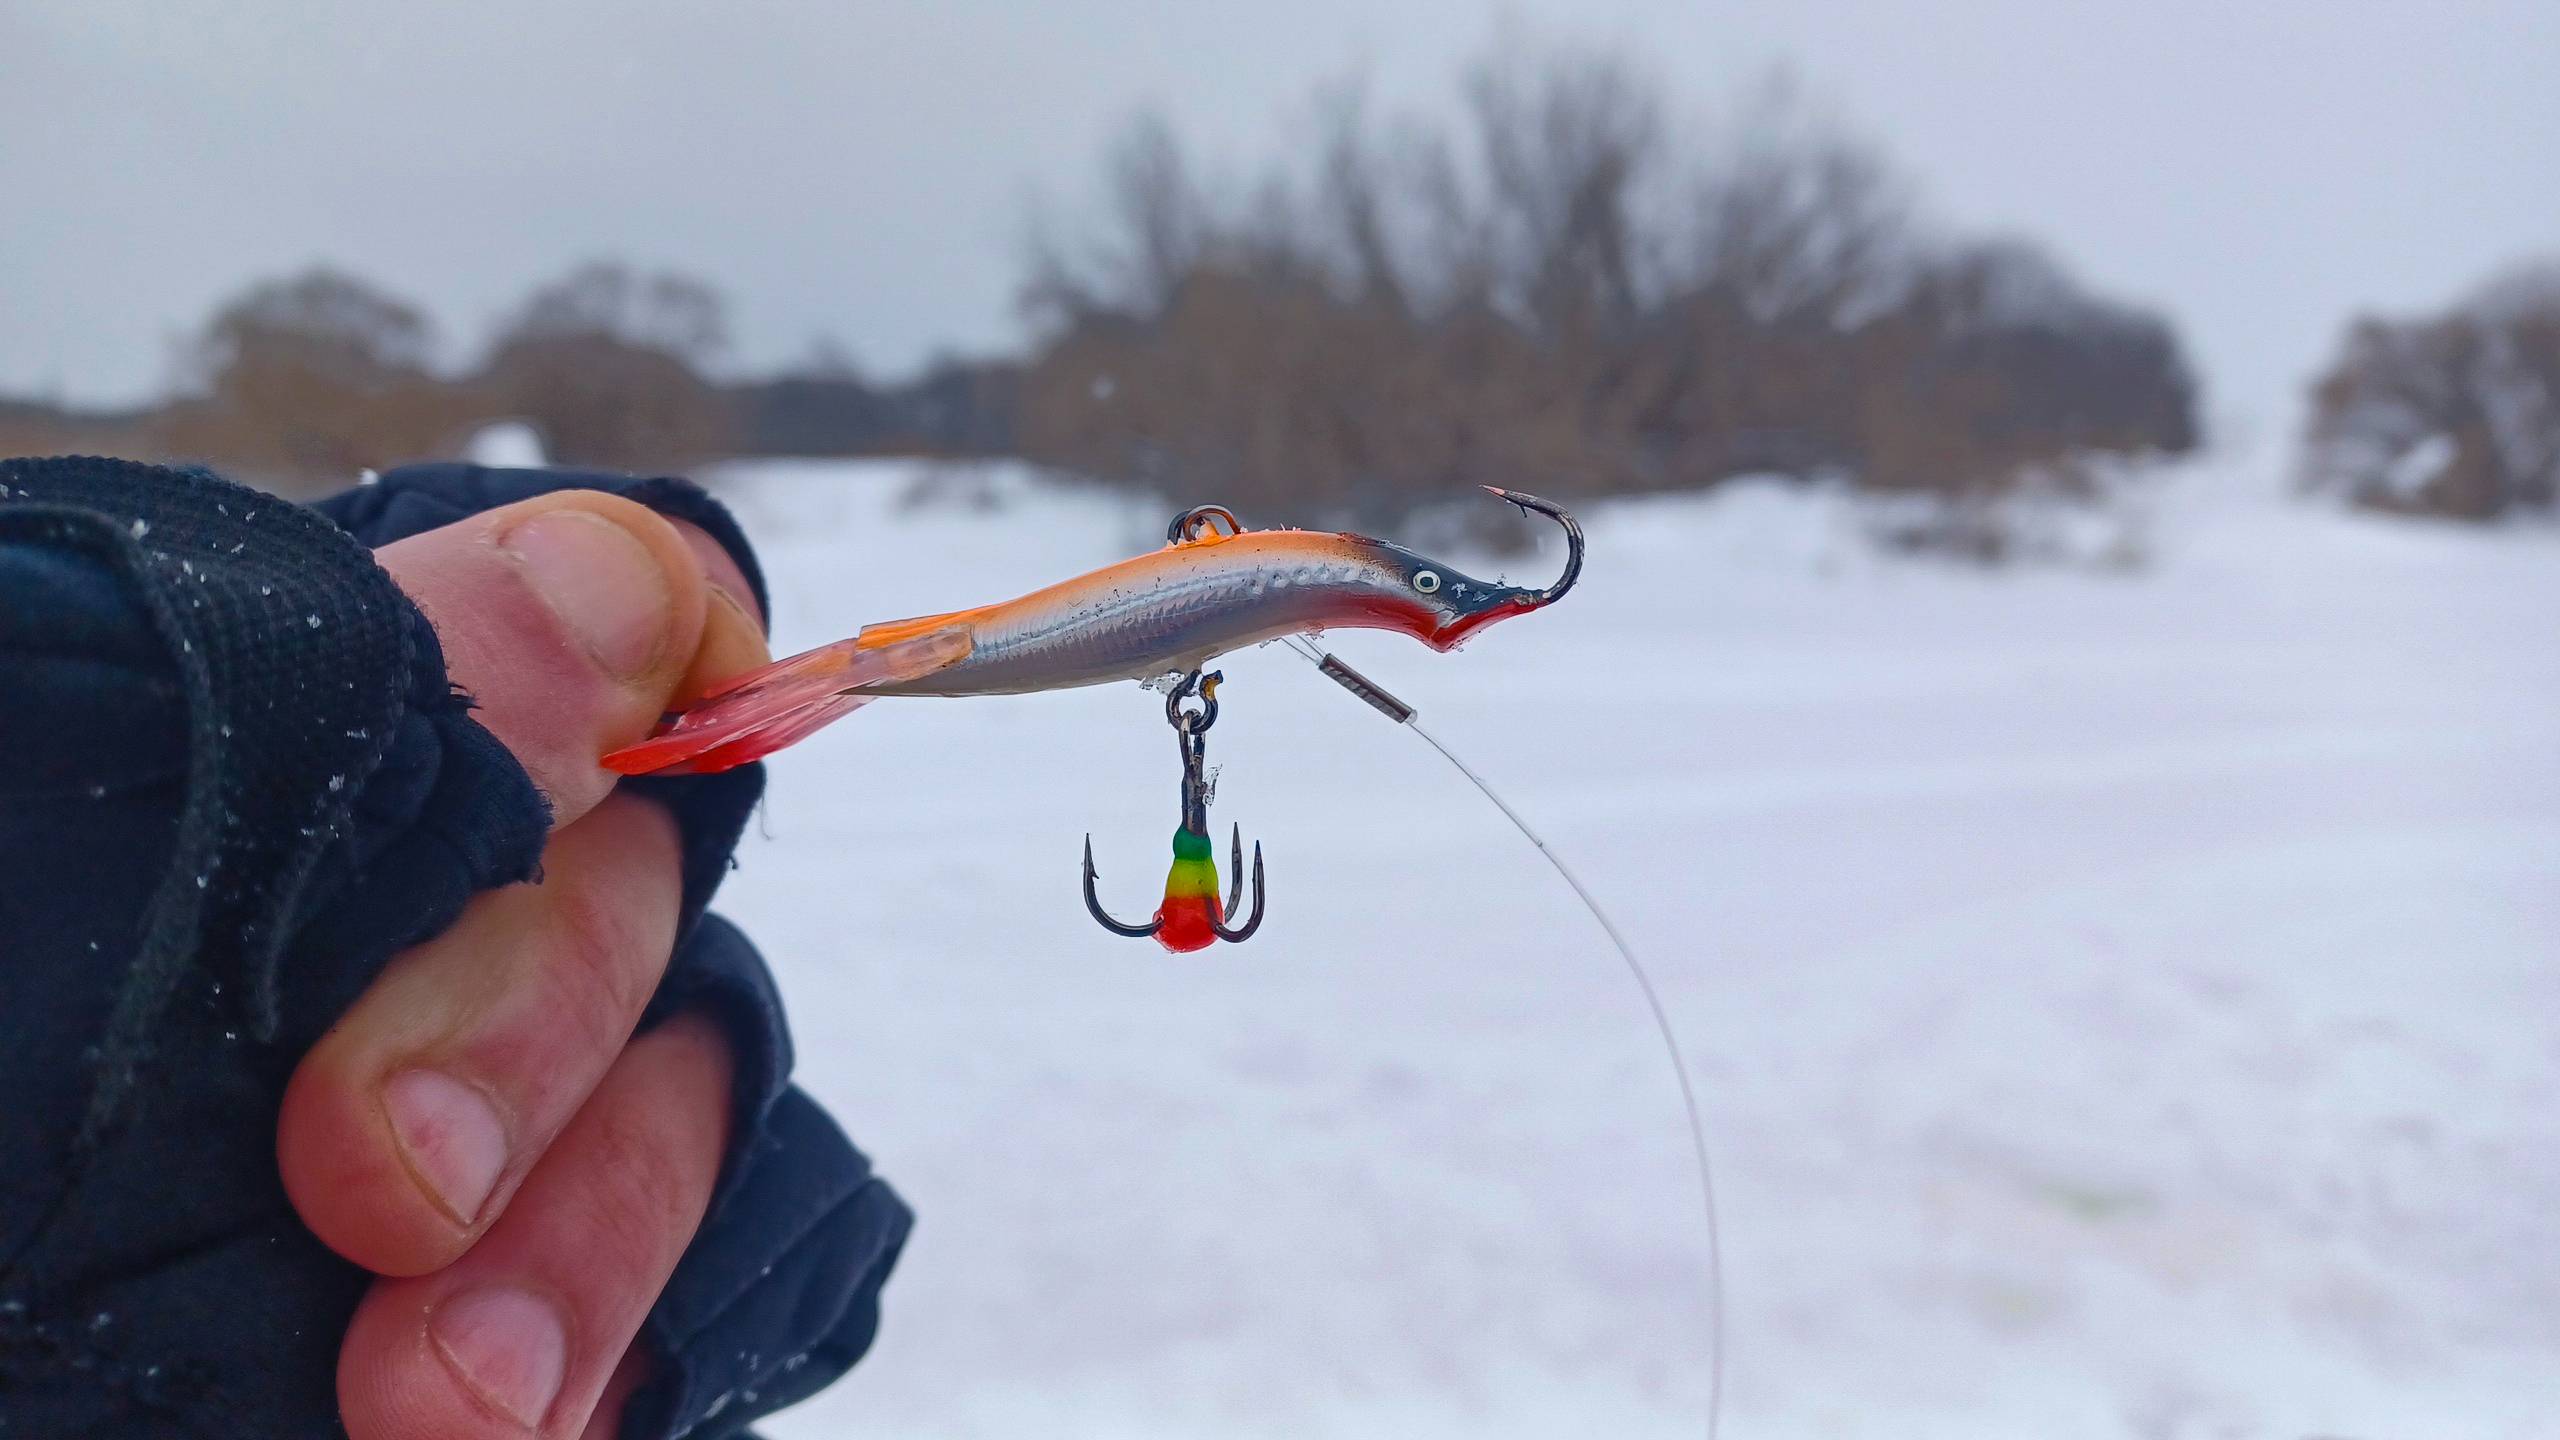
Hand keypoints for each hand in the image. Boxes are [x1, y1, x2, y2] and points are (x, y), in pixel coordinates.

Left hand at [273, 490, 772, 1438]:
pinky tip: (500, 1426)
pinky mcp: (485, 1313)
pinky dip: (603, 1361)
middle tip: (372, 1183)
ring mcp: (452, 1129)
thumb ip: (345, 686)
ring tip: (431, 1397)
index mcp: (306, 756)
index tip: (556, 794)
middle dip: (541, 1034)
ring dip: (591, 1247)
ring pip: (673, 1121)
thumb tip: (643, 584)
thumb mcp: (72, 801)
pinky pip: (649, 1314)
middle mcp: (398, 915)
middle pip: (641, 900)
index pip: (587, 648)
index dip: (632, 690)